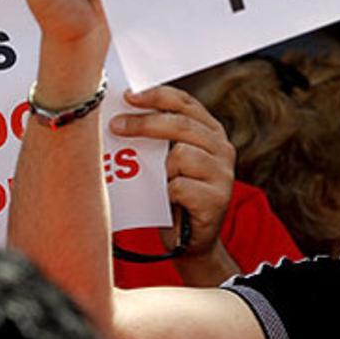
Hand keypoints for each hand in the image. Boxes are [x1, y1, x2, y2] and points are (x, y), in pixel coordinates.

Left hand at [110, 85, 240, 283]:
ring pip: (181, 155)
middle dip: (145, 123)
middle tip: (116, 127)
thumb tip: (121, 117)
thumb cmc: (172, 197)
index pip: (186, 103)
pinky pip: (179, 186)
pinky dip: (166, 195)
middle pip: (182, 124)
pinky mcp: (217, 198)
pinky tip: (168, 202)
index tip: (129, 96)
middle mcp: (222, 148)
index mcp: (211, 133)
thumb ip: (158, 140)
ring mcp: (223, 173)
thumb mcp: (166, 162)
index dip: (158, 95)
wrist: (188, 243)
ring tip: (160, 184)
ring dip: (161, 170)